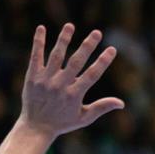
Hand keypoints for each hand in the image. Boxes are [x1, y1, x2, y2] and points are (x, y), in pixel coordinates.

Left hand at [19, 23, 123, 139]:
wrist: (36, 127)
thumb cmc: (63, 123)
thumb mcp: (84, 118)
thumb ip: (101, 107)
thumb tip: (121, 103)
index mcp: (74, 95)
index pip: (92, 75)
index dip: (103, 62)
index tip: (112, 49)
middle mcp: (60, 86)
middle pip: (76, 62)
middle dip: (87, 46)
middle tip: (97, 32)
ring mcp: (45, 80)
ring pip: (56, 56)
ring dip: (64, 39)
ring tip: (70, 25)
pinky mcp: (32, 77)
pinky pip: (36, 56)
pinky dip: (39, 43)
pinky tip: (42, 28)